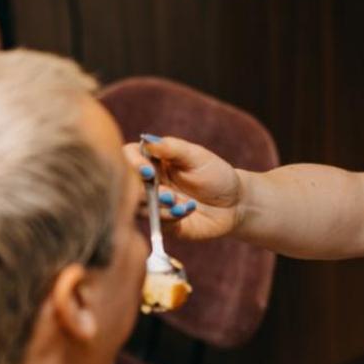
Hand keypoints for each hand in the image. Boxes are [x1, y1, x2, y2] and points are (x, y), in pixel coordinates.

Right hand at [125, 135, 242, 242]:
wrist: (236, 203)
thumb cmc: (216, 174)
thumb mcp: (196, 156)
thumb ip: (171, 148)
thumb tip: (147, 139)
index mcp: (154, 160)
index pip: (128, 157)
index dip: (131, 164)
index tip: (148, 171)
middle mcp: (149, 182)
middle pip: (128, 186)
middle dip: (144, 192)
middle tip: (167, 194)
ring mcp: (155, 204)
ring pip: (139, 207)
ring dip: (160, 207)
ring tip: (182, 203)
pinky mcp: (165, 224)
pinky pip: (158, 223)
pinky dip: (171, 217)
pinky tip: (188, 210)